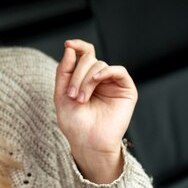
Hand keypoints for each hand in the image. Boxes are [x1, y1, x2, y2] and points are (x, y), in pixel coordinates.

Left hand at [54, 39, 136, 183]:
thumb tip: (70, 48)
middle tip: (72, 95)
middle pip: (89, 59)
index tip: (68, 44)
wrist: (87, 143)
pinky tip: (97, 79)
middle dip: (77, 74)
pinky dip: (106, 71)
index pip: (84, 54)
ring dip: (86, 80)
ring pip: (100, 65)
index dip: (78, 46)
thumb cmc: (74, 122)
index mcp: (84, 77)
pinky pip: (119, 71)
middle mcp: (100, 78)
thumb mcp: (61, 94)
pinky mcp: (126, 90)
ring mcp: (113, 83)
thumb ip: (64, 70)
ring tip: (81, 99)